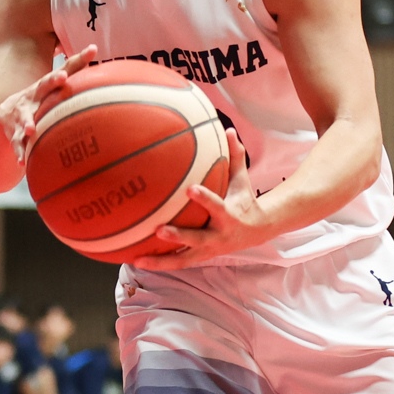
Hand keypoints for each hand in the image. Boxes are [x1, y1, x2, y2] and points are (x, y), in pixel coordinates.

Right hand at [0, 45, 95, 164]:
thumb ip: (72, 69)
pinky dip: (19, 153)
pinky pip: (17, 144)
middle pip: (43, 88)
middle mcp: (31, 98)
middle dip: (52, 81)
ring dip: (27, 123)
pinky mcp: (13, 134)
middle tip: (62, 77)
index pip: (59, 72)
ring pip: (24, 119)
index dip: (73, 63)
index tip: (86, 54)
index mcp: (42, 87)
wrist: (2, 119)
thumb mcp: (50, 85)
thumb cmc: (36, 99)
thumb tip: (94, 47)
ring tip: (30, 129)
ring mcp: (20, 116)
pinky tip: (22, 162)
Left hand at [130, 130, 273, 270]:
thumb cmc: (244, 199)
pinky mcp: (200, 258)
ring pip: (183, 259)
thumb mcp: (242, 179)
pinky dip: (159, 264)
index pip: (217, 206)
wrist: (257, 231)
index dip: (204, 199)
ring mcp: (208, 250)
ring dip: (161, 261)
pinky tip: (136, 260)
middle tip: (159, 230)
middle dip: (179, 236)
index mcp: (229, 215)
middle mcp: (218, 236)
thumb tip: (227, 129)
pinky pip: (178, 263)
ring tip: (138, 259)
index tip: (190, 189)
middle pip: (197, 239)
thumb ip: (235, 156)